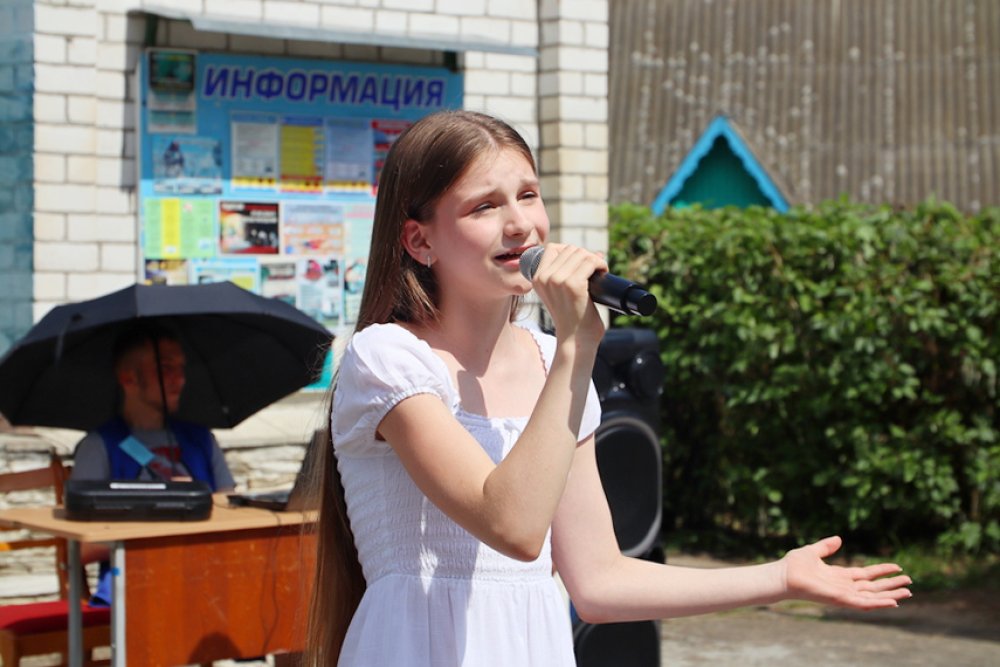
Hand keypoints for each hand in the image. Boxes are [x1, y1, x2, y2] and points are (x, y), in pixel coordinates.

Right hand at [529, 243, 606, 345]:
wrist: (576, 340)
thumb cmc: (573, 318)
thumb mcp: (560, 293)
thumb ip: (567, 273)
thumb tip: (595, 253)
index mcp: (536, 279)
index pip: (552, 248)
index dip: (570, 252)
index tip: (581, 264)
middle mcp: (544, 278)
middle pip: (570, 249)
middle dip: (585, 256)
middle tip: (594, 271)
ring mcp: (557, 280)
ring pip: (581, 253)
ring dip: (594, 260)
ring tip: (599, 272)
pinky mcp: (573, 285)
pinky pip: (590, 261)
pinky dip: (600, 264)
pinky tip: (603, 272)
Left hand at [781, 536, 912, 609]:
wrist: (782, 575)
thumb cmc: (793, 566)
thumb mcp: (813, 551)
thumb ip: (826, 546)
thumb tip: (839, 538)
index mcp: (840, 575)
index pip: (866, 574)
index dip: (882, 571)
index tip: (897, 567)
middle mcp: (844, 586)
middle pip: (873, 587)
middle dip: (891, 585)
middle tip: (909, 582)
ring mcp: (843, 594)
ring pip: (872, 596)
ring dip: (890, 595)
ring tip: (908, 592)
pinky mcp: (840, 599)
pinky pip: (863, 603)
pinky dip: (878, 603)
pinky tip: (893, 602)